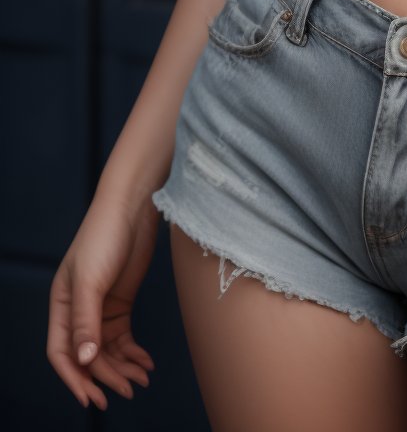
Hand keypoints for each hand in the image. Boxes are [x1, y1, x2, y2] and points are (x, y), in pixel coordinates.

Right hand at [47, 185, 159, 411]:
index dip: (74, 378)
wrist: (132, 207)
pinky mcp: (121, 302)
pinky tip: (146, 363)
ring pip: (107, 350)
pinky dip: (133, 352)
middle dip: (104, 377)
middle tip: (125, 394)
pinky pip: (123, 337)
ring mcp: (100, 308)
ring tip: (141, 381)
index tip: (91, 398)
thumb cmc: (104, 237)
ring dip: (122, 368)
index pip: (61, 352)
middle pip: (87, 356)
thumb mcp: (91, 280)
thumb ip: (85, 321)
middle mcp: (78, 311)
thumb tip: (84, 360)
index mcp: (61, 305)